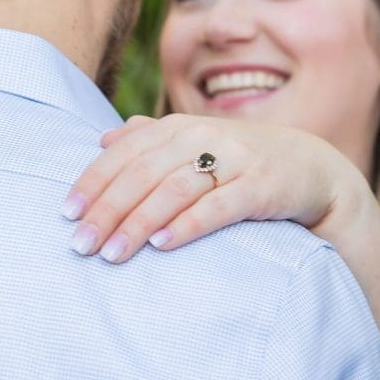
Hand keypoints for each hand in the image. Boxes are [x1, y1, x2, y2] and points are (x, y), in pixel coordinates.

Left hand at [61, 113, 368, 262]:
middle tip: (81, 244)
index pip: (125, 152)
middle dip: (108, 210)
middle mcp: (204, 136)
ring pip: (175, 189)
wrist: (312, 168)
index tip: (66, 213)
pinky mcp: (262, 186)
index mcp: (179, 126)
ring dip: (139, 222)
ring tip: (112, 253)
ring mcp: (235, 159)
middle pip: (143, 173)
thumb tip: (101, 138)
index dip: (93, 181)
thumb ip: (150, 139)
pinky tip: (162, 244)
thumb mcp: (195, 142)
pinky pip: (220, 205)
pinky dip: (188, 224)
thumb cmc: (240, 161)